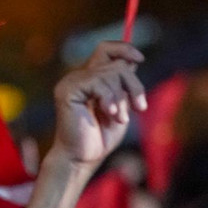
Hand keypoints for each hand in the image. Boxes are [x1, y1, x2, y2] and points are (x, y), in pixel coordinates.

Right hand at [49, 41, 145, 169]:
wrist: (82, 158)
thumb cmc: (100, 137)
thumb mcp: (121, 106)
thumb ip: (124, 84)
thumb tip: (133, 61)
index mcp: (91, 78)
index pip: (106, 49)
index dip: (124, 49)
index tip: (140, 59)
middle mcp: (80, 76)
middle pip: (116, 63)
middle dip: (134, 84)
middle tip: (139, 107)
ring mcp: (72, 82)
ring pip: (110, 72)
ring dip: (122, 97)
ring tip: (120, 118)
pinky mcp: (67, 90)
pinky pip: (97, 82)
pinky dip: (109, 99)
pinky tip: (110, 114)